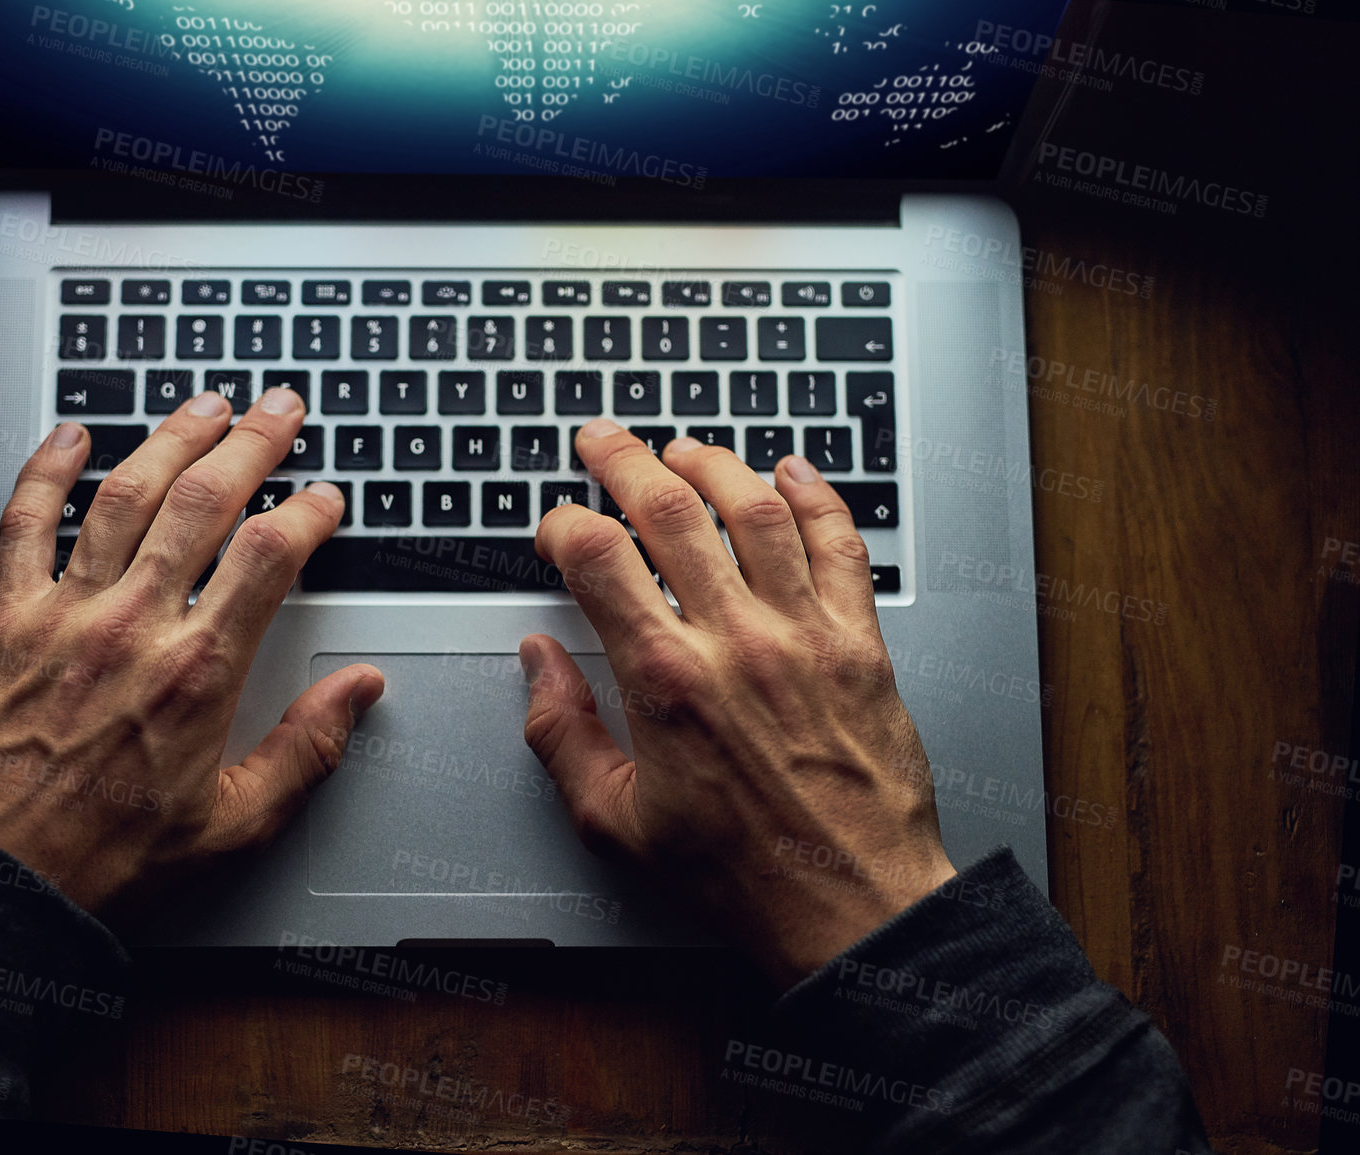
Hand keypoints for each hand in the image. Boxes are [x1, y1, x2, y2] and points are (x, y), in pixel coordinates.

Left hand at [0, 389, 382, 922]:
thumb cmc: (108, 860)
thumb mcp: (236, 824)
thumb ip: (307, 749)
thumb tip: (360, 691)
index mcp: (199, 673)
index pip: (269, 557)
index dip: (307, 512)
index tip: (325, 498)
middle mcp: (134, 627)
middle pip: (203, 502)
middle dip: (252, 444)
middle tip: (280, 410)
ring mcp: (65, 615)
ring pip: (124, 495)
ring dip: (170, 438)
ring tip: (204, 404)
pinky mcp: (5, 620)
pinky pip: (23, 523)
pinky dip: (44, 471)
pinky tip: (70, 437)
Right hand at [522, 420, 952, 985]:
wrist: (852, 907)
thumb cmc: (741, 875)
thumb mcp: (614, 823)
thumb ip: (562, 734)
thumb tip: (537, 664)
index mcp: (665, 681)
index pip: (596, 558)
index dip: (561, 525)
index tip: (554, 527)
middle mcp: (736, 640)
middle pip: (670, 510)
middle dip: (624, 460)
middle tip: (602, 441)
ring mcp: (804, 633)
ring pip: (755, 508)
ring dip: (713, 464)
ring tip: (683, 449)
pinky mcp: (861, 643)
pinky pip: (840, 544)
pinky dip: (816, 498)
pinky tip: (791, 475)